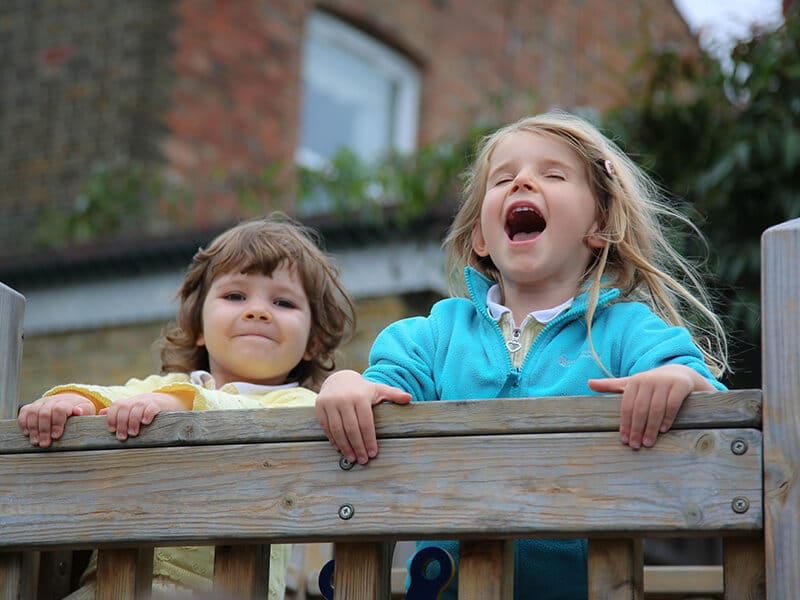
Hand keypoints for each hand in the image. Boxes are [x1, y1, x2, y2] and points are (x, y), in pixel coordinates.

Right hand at [17, 393, 96, 447]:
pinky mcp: (33, 406)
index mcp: (67, 402)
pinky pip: (24, 412)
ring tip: (35, 442)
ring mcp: (42, 403)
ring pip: (33, 412)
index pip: (59, 409)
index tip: (56, 436)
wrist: (71, 401)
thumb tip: (78, 411)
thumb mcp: (87, 410)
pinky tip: (27, 433)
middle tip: (45, 444)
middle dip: (44, 430)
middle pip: (44, 413)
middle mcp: (53, 400)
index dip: (57, 423)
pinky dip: (24, 423)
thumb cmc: (80, 410)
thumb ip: (84, 411)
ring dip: (33, 428)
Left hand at [100, 392, 189, 440]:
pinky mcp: (160, 405)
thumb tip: (100, 413)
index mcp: (129, 402)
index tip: (111, 430)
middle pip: (124, 408)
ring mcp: (148, 401)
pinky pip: (152, 407)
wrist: (170, 401)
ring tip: (134, 433)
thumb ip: (117, 411)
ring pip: (137, 408)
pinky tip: (146, 422)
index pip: (116, 406)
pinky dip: (147, 414)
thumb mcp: (132, 408)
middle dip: (121, 423)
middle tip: (122, 437)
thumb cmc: (147, 408)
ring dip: (133, 421)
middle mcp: (137, 400)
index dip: (112, 417)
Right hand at [315, 370, 411, 463]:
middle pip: (351, 428)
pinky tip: (340, 448)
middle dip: (358, 446)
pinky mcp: (319, 406)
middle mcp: (343, 398)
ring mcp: (330, 402)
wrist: (339, 379)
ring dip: (344, 446)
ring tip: (351, 458)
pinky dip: (333, 439)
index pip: (366, 423)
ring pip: (337, 430)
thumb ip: (393, 394)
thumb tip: (409, 398)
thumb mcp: (378, 389)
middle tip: (362, 460)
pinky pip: (326, 427)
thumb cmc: (362, 389)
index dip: (369, 440)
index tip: (373, 453)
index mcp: (360, 396)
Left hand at [588, 364, 712, 448]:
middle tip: (636, 445)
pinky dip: (667, 418)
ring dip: (651, 427)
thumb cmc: (650, 384)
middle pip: (640, 409)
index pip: (626, 406)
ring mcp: (665, 382)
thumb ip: (611, 385)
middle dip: (636, 429)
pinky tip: (663, 430)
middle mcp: (648, 380)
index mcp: (634, 381)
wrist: (679, 374)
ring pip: (655, 408)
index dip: (625, 424)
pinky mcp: (680, 385)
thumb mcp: (631, 384)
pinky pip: (672, 405)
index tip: (624, 440)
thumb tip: (589, 383)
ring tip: (648, 442)